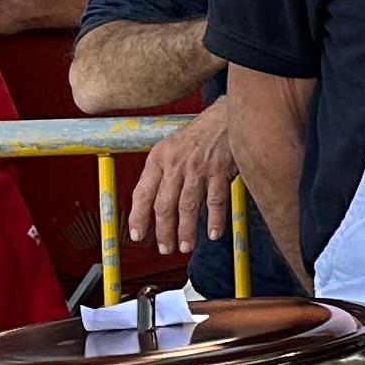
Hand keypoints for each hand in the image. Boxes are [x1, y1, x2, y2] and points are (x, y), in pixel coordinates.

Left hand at [124, 97, 235, 259]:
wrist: (226, 117)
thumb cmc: (198, 135)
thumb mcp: (170, 148)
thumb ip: (161, 174)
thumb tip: (153, 204)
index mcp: (158, 159)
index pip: (142, 193)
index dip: (138, 217)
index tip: (138, 235)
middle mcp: (176, 165)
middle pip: (165, 205)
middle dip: (163, 231)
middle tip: (165, 247)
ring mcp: (199, 169)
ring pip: (188, 207)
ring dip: (186, 231)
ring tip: (185, 246)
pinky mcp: (221, 171)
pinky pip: (216, 201)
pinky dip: (215, 219)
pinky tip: (214, 233)